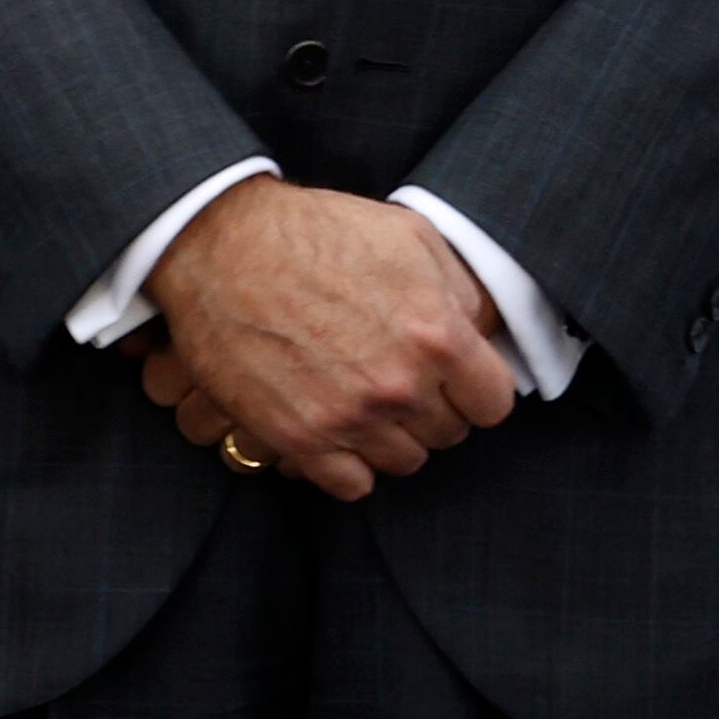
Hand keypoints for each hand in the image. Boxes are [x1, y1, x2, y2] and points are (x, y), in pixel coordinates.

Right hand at [130, 177, 514, 499]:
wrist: (225, 248)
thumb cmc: (322, 233)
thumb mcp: (413, 237)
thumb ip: (463, 292)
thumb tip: (486, 333)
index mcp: (437, 335)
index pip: (494, 403)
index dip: (480, 389)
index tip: (462, 378)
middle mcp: (398, 386)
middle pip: (450, 433)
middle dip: (437, 407)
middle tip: (409, 379)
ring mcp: (347, 419)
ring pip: (405, 462)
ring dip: (396, 436)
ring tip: (374, 402)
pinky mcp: (298, 439)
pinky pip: (351, 485)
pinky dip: (353, 465)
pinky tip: (344, 430)